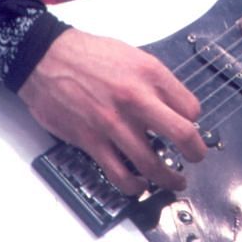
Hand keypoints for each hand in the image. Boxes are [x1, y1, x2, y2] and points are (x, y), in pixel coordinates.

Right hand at [16, 27, 208, 195]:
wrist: (45, 57)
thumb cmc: (86, 54)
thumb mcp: (132, 55)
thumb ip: (154, 81)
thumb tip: (172, 105)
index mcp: (149, 74)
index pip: (191, 108)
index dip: (195, 122)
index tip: (191, 127)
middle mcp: (135, 99)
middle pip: (183, 135)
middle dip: (196, 153)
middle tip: (196, 157)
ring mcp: (113, 123)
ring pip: (153, 164)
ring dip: (169, 178)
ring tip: (173, 181)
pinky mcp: (92, 141)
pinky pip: (119, 174)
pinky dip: (134, 186)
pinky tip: (139, 184)